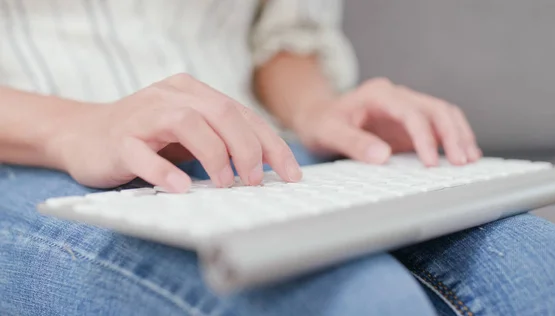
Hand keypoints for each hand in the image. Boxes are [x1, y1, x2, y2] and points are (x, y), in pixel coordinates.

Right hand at [49, 73, 302, 192]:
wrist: (83, 134)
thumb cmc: (147, 138)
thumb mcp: (190, 134)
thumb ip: (221, 141)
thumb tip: (265, 170)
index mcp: (193, 92)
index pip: (243, 115)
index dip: (271, 145)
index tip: (291, 174)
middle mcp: (171, 96)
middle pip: (222, 113)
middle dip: (247, 149)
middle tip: (255, 181)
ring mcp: (142, 115)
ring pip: (187, 124)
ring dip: (214, 156)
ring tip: (226, 184)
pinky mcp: (118, 139)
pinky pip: (143, 153)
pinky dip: (165, 171)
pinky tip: (182, 188)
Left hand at [293, 78, 480, 165]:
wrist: (317, 117)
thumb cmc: (321, 122)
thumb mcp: (328, 132)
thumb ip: (354, 143)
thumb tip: (383, 156)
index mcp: (379, 94)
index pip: (411, 113)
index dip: (424, 137)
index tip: (430, 163)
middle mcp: (397, 97)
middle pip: (436, 109)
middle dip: (453, 134)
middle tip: (462, 162)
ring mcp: (406, 108)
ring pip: (443, 114)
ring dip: (459, 135)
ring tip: (469, 160)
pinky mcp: (410, 123)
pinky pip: (438, 127)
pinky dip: (453, 139)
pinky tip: (463, 155)